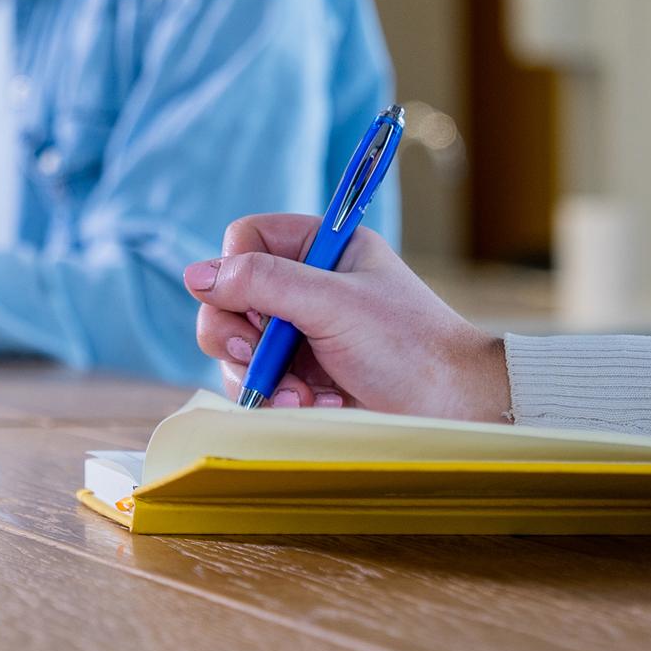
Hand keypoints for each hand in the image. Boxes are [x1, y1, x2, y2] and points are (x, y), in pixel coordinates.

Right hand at [184, 213, 509, 420]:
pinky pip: (254, 382)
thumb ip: (265, 281)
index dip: (235, 270)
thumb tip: (196, 274)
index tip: (253, 305)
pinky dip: (275, 398)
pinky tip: (313, 407)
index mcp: (321, 249)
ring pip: (233, 344)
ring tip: (302, 395)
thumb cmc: (410, 347)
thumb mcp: (335, 303)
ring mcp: (298, 334)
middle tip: (258, 357)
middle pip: (226, 295)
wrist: (454, 410)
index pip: (246, 240)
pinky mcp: (298, 376)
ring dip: (260, 375)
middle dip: (240, 334)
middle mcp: (304, 287)